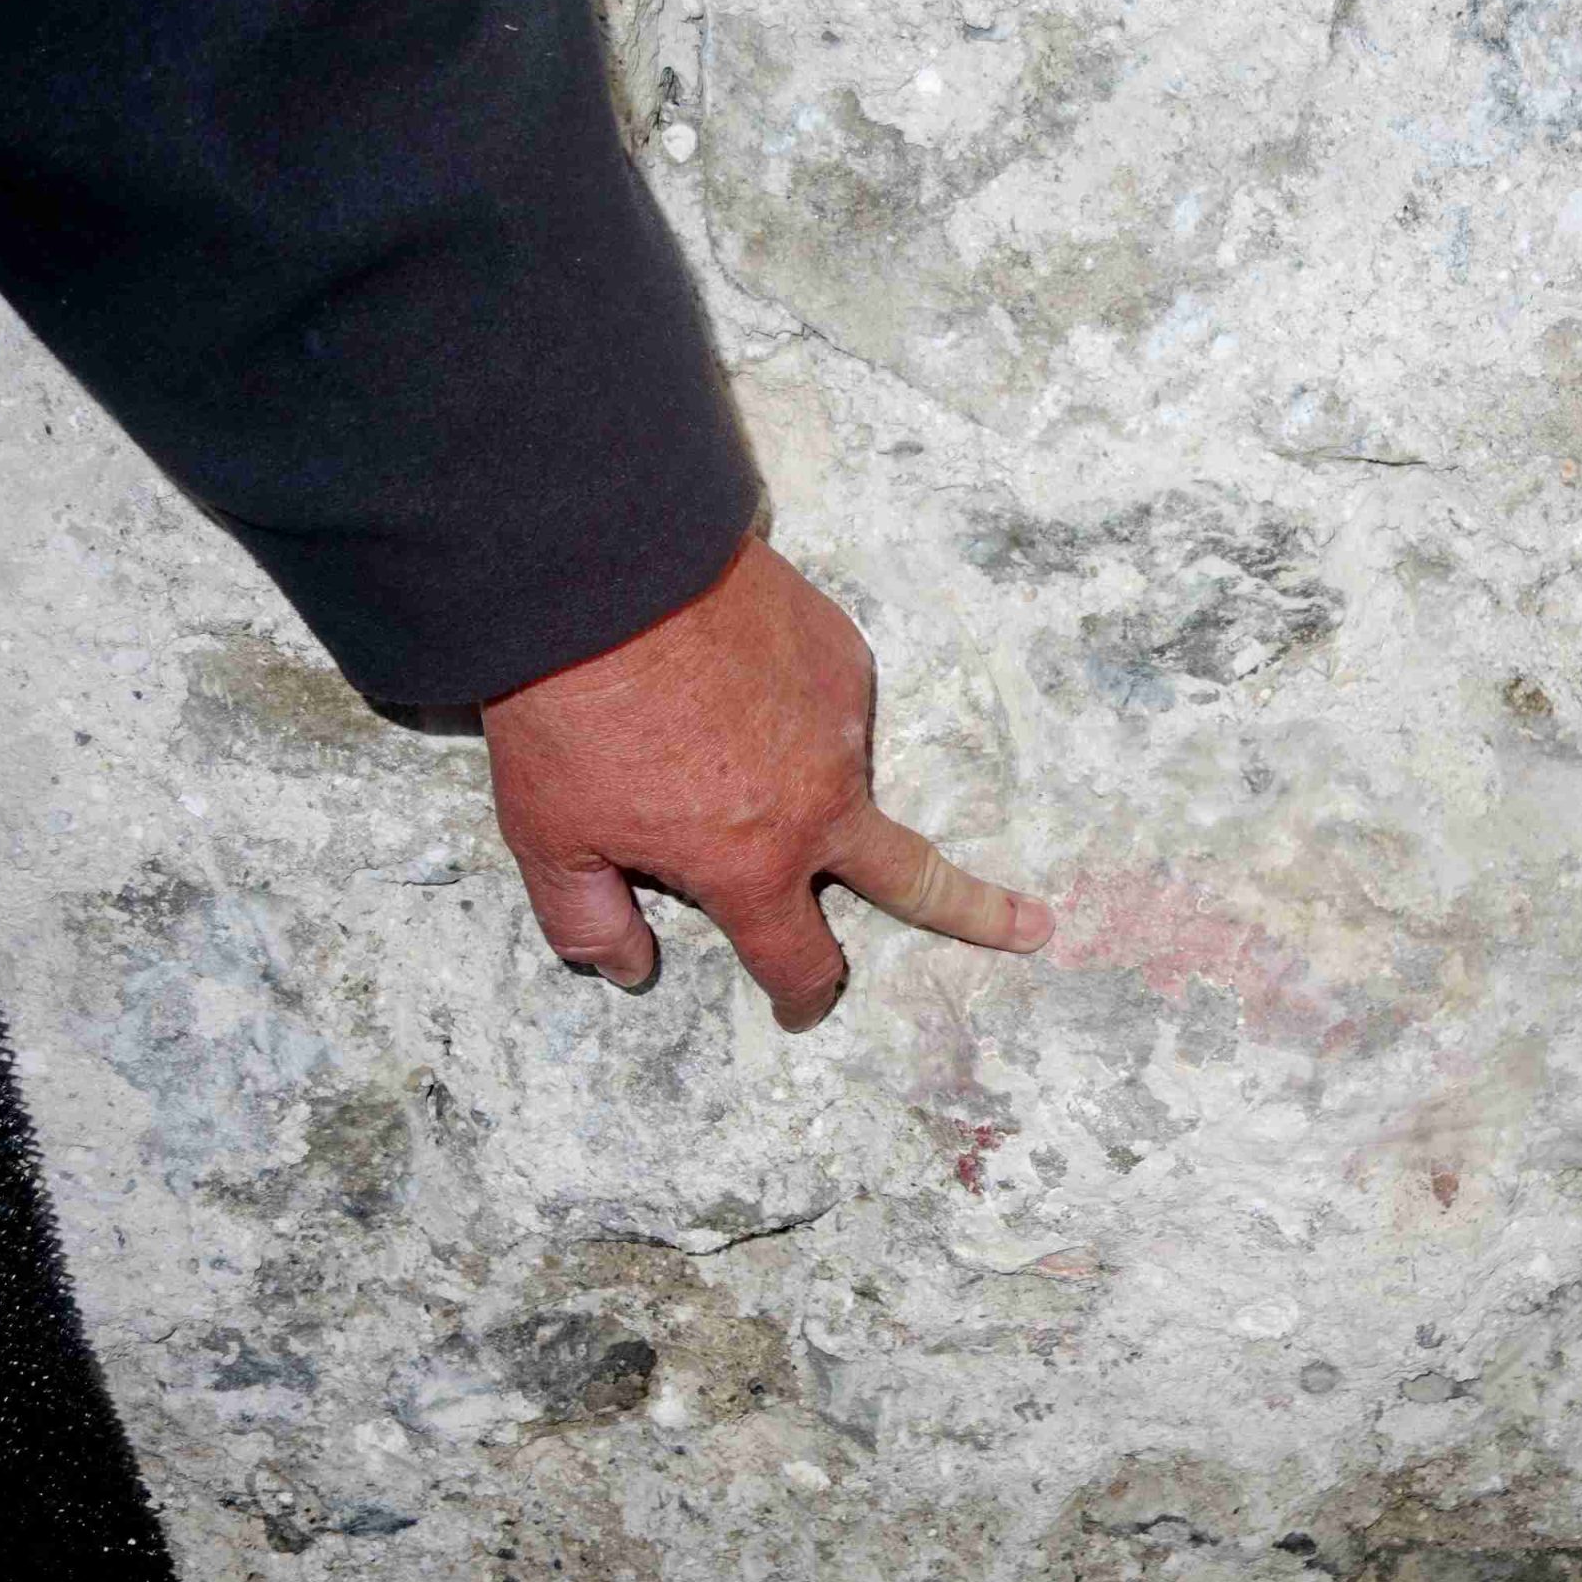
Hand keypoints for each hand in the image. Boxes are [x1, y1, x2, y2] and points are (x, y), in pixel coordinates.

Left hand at [480, 533, 1052, 1028]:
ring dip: (796, 774)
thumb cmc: (573, 714)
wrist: (609, 573)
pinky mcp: (842, 656)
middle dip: (980, 914)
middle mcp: (820, 803)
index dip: (799, 996)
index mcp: (753, 864)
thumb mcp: (550, 839)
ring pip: (836, 775)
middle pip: (917, 880)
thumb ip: (589, 921)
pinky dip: (781, 705)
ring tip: (698, 729)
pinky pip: (819, 702)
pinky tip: (722, 679)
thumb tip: (628, 970)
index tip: (802, 1008)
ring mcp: (842, 724)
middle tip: (1032, 928)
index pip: (798, 959)